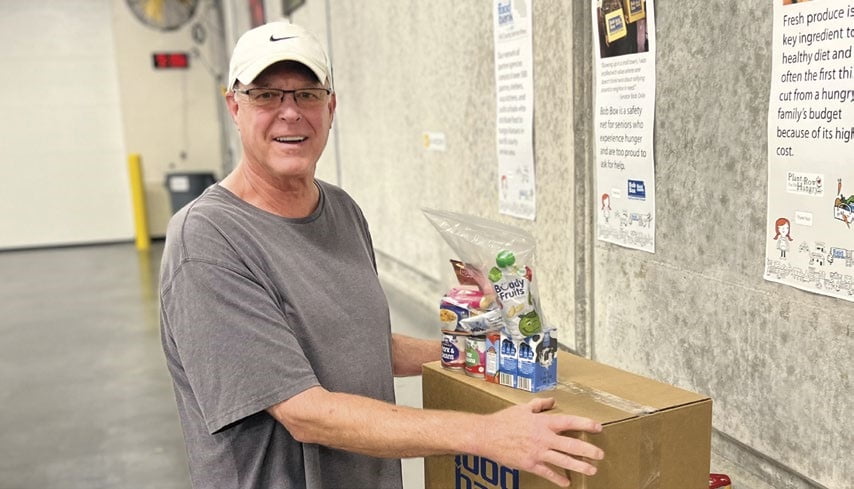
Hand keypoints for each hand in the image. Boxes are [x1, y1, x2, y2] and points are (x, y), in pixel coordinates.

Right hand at [480, 398, 603, 486]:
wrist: (486, 435)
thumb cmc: (503, 420)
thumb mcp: (522, 408)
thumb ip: (539, 405)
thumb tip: (551, 401)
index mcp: (542, 422)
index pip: (569, 422)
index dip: (585, 424)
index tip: (598, 427)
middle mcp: (543, 438)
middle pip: (571, 445)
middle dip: (588, 450)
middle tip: (600, 454)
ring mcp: (537, 453)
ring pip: (563, 461)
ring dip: (579, 466)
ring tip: (592, 469)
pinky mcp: (530, 464)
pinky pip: (548, 473)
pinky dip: (558, 478)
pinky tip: (567, 482)